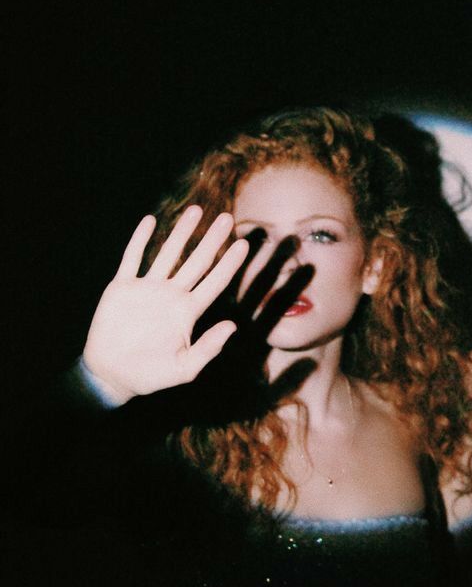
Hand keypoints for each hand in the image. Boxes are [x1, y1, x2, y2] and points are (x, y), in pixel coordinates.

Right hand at [83, 207, 307, 405]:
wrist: (111, 375)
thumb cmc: (150, 375)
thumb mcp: (184, 369)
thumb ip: (208, 348)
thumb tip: (232, 326)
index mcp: (187, 312)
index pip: (214, 282)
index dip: (229, 264)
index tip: (244, 245)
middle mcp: (171, 295)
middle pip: (196, 261)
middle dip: (211, 240)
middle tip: (227, 218)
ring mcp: (147, 288)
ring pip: (168, 253)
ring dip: (181, 232)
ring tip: (195, 210)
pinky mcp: (122, 287)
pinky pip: (132, 258)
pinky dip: (140, 239)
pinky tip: (150, 221)